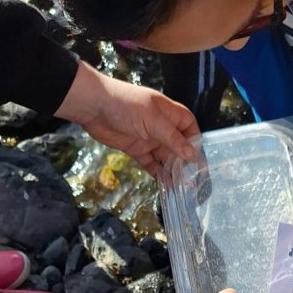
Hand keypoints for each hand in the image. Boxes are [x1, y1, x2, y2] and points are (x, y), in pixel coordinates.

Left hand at [55, 61, 199, 175]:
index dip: (195, 139)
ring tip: (182, 187)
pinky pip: (150, 163)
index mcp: (168, 113)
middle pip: (178, 144)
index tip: (199, 156)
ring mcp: (148, 138)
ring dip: (173, 170)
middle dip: (186, 161)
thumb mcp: (153, 121)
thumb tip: (191, 155)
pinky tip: (165, 185)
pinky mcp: (136, 149)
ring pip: (165, 156)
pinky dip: (157, 173)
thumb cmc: (126, 106)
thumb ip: (172, 139)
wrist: (93, 107)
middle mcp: (160, 126)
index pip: (188, 125)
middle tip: (194, 179)